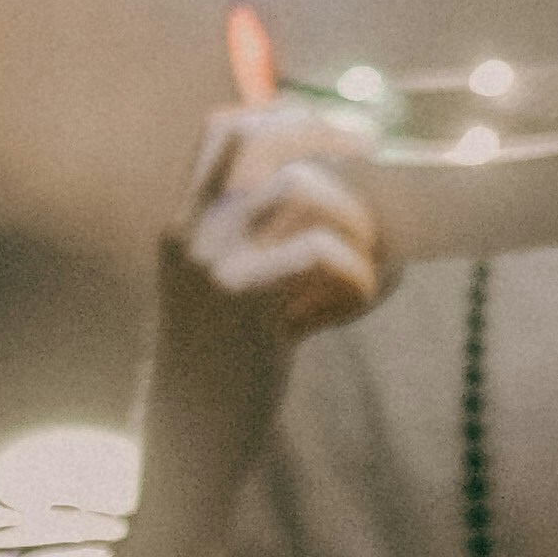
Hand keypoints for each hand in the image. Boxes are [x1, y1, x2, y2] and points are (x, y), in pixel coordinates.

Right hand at [128, 102, 394, 555]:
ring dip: (355, 216)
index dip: (283, 110)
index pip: (222, 128)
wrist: (191, 446)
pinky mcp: (244, 303)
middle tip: (373, 156)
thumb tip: (343, 196)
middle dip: (326, 135)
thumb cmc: (224, 371)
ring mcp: (213, 263)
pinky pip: (321, 252)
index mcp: (184, 223)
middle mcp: (190, 231)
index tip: (336, 129)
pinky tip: (359, 304)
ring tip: (370, 262)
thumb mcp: (225, 296)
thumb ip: (262, 244)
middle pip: (261, 136)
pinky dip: (359, 273)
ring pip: (302, 188)